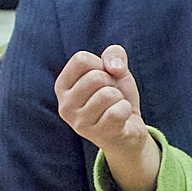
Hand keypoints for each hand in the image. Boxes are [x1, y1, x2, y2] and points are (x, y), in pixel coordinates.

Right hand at [54, 45, 159, 190]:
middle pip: (95, 77)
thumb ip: (114, 54)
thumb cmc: (116, 96)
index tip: (103, 77)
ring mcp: (79, 123)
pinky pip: (118, 111)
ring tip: (114, 107)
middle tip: (111, 95)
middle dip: (111, 83)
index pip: (81, 59)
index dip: (100, 64)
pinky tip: (120, 118)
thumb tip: (114, 68)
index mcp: (62, 86)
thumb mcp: (114, 69)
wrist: (129, 129)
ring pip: (107, 95)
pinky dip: (125, 110)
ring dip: (119, 98)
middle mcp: (65, 106)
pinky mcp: (98, 135)